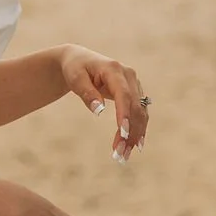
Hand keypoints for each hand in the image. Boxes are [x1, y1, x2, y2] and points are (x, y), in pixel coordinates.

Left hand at [59, 45, 149, 161]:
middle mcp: (129, 75)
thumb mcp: (75, 78)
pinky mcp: (135, 93)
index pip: (124, 94)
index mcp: (114, 69)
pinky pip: (140, 113)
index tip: (122, 133)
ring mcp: (134, 84)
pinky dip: (137, 130)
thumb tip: (98, 110)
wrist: (80, 60)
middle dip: (130, 132)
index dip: (125, 114)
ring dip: (135, 135)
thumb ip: (86, 93)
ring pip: (140, 113)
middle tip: (120, 154)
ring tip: (124, 155)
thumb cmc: (75, 68)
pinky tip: (134, 146)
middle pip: (134, 107)